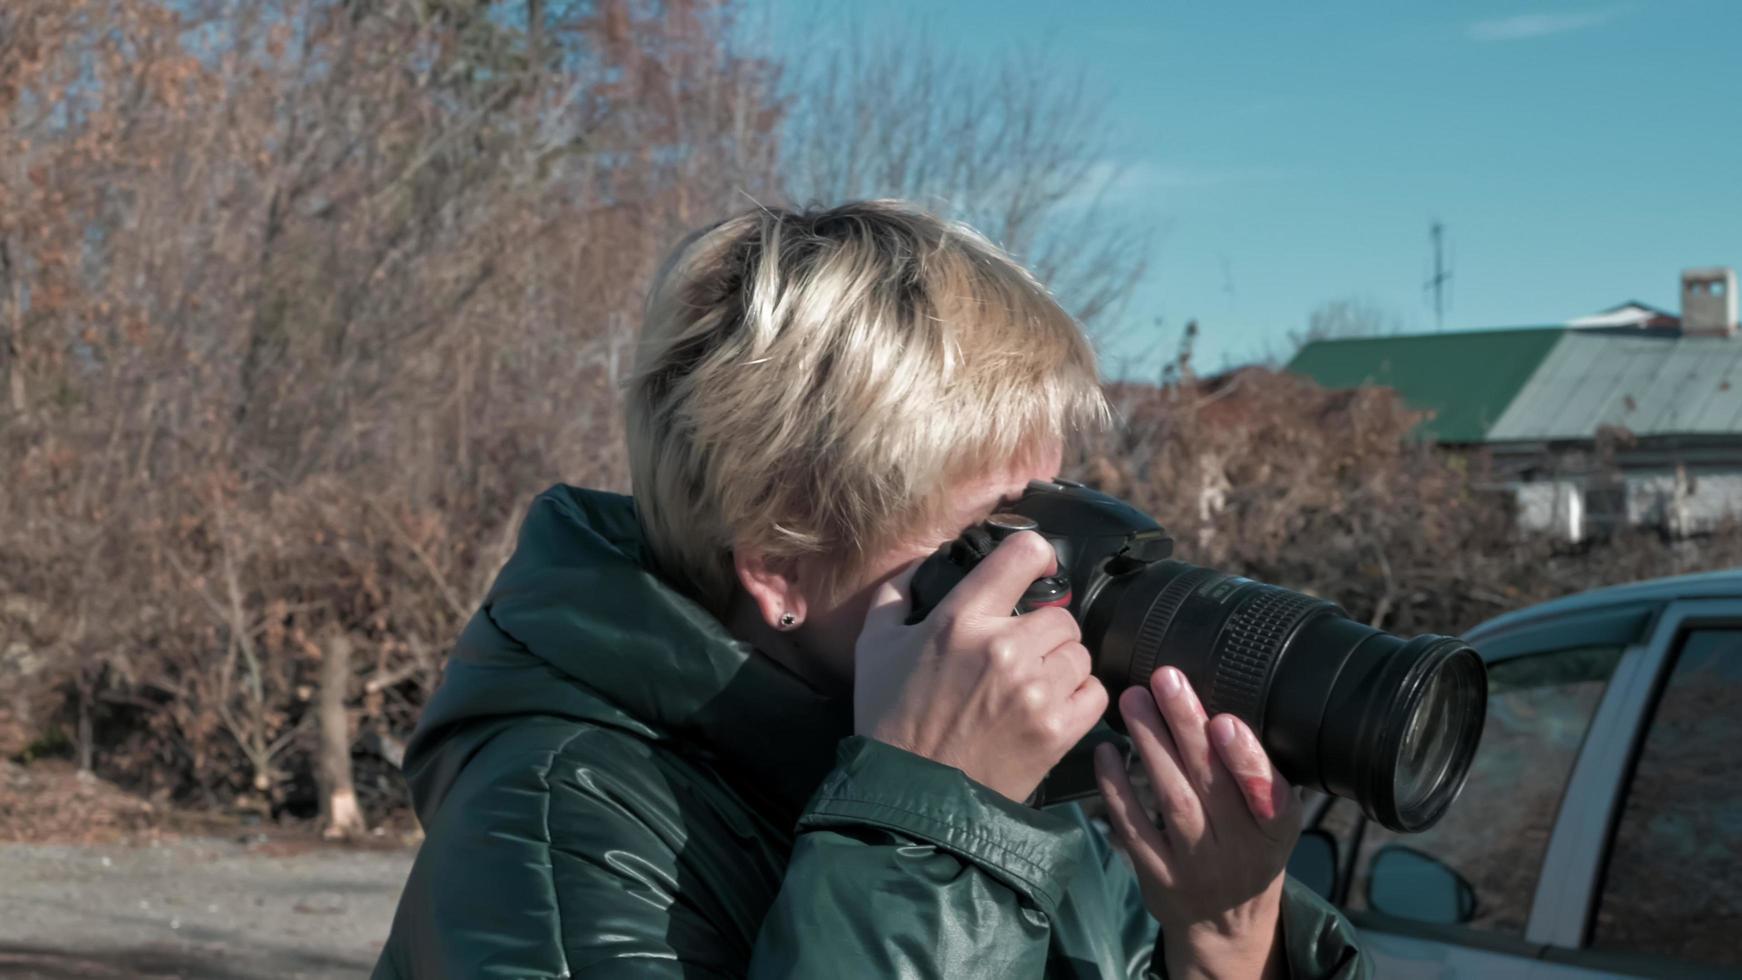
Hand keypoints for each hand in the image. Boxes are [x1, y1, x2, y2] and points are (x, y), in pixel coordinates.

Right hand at [854, 531, 1108, 802]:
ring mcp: (1034, 690)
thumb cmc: (890, 720)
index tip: (1038, 569)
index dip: (1038, 554)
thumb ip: (898, 592)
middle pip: (1061, 613)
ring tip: (1031, 687)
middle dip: (1044, 631)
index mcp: (960, 619)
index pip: (1023, 554)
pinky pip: (1094, 692)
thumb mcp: (875, 646)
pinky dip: (1078, 699)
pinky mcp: (1057, 730)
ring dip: (1062, 666)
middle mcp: (1003, 648)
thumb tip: (924, 561)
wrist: (912, 799)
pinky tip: (1049, 709)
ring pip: (1079, 653)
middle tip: (1020, 655)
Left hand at [1094, 667, 1300, 979]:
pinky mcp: (1158, 877)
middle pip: (1212, 785)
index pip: (1270, 797)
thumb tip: (1230, 696)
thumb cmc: (1249, 851)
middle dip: (1187, 727)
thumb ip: (1258, 774)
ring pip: (1172, 801)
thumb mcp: (1273, 821)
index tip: (1226, 721)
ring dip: (1151, 745)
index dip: (1248, 761)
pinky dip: (1118, 787)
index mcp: (1276, 832)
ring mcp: (1196, 868)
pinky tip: (1107, 750)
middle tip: (1166, 679)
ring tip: (1134, 700)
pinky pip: (1134, 828)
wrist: (1225, 927)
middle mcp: (1239, 852)